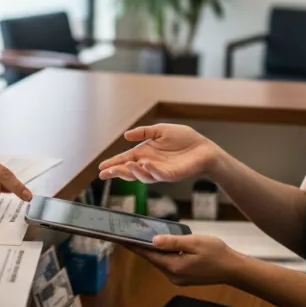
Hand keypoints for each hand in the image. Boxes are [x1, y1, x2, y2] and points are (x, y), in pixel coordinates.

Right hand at [98, 123, 220, 183]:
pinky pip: (159, 175)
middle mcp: (150, 164)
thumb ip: (144, 132)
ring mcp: (160, 171)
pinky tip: (145, 164)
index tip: (101, 168)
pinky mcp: (171, 175)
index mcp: (145, 153)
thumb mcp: (161, 130)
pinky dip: (150, 170)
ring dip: (133, 172)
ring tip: (125, 165)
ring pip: (142, 176)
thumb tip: (125, 136)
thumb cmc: (185, 139)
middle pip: (129, 171)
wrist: (204, 147)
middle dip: (117, 172)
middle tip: (106, 172)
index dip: (113, 164)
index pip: (125, 160)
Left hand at [127, 234, 238, 286]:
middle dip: (142, 246)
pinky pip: (169, 264)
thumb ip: (173, 242)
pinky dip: (164, 255)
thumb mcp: (194, 242)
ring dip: (154, 250)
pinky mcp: (184, 278)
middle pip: (152, 259)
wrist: (233, 269)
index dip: (133, 245)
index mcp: (174, 267)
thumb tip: (153, 241)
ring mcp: (178, 279)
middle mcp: (173, 276)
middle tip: (130, 233)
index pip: (148, 255)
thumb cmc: (217, 253)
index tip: (120, 238)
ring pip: (160, 262)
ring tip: (144, 236)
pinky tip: (163, 246)